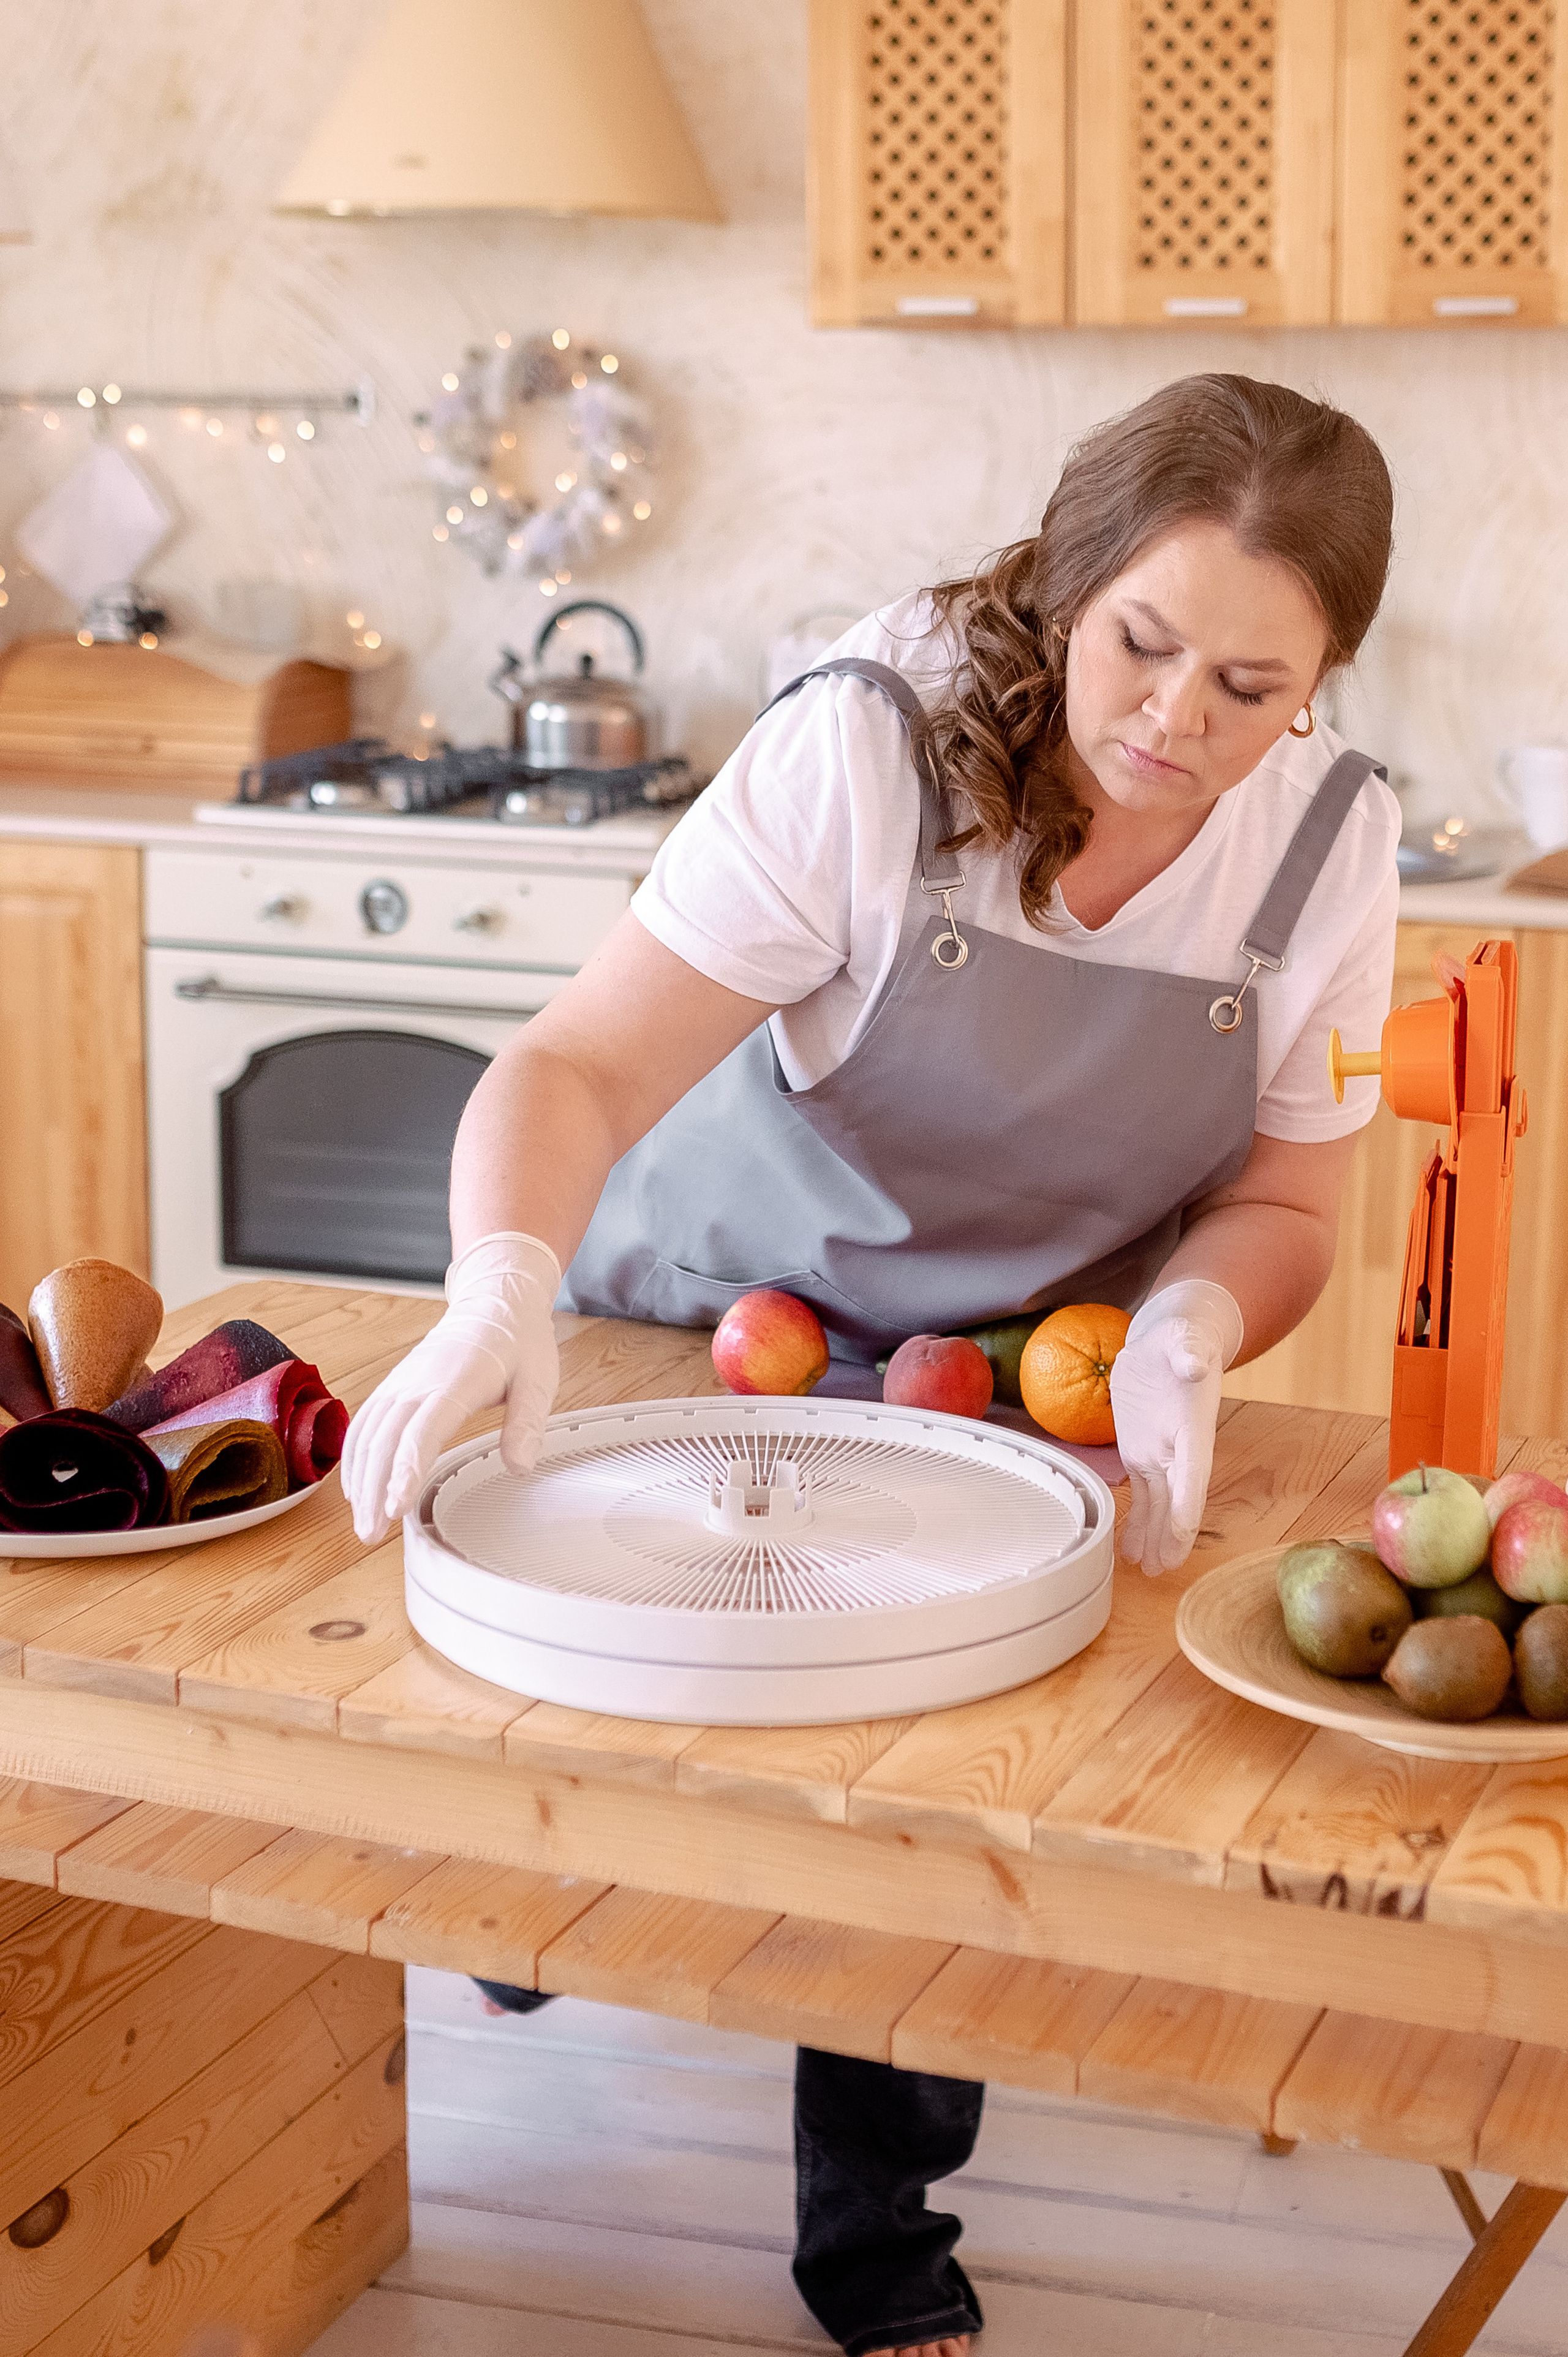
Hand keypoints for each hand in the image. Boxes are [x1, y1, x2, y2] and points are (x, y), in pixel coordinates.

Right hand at [340, 1232, 560, 1545]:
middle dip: (374, 1489)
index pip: (422, 1431)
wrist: (495, 1300)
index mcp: (454, 1381)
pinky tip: (357, 1489)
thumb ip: (528, 1423)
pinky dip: (354, 1458)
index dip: (405, 1470)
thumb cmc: (518, 1341)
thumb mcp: (539, 1379)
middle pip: (384, 1440)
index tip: (395, 1506)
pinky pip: (365, 1424)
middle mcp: (418, 1382)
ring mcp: (401, 1383)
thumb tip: (519, 1467)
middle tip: (372, 1534)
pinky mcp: (395, 1386)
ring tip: (363, 1524)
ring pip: (367, 1435)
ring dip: (359, 1480)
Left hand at [1110, 1280, 1243, 1575]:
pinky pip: (1141, 1492)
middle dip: (1169, 1536)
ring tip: (1145, 1569)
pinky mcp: (1141, 1451)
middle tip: (1160, 1570)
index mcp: (1194, 1427)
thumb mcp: (1187, 1338)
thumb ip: (1191, 1352)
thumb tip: (1193, 1361)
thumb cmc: (1185, 1336)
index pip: (1193, 1473)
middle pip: (1176, 1500)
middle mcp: (1180, 1449)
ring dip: (1152, 1536)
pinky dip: (1137, 1520)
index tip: (1179, 1537)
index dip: (1186, 1506)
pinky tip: (1129, 1547)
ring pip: (1157, 1504)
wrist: (1174, 1336)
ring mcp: (1160, 1453)